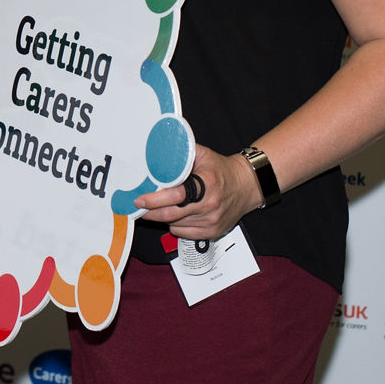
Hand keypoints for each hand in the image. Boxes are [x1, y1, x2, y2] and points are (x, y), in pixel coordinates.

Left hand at [134, 143, 261, 240]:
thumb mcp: (202, 154)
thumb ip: (181, 152)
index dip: (155, 199)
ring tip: (156, 207)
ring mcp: (211, 221)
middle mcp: (210, 205)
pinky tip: (175, 214)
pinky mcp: (212, 232)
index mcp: (207, 184)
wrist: (247, 186)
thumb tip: (159, 150)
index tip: (139, 199)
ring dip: (161, 217)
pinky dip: (174, 225)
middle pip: (171, 214)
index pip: (176, 195)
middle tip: (138, 206)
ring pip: (174, 224)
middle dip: (149, 212)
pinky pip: (183, 233)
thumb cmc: (221, 170)